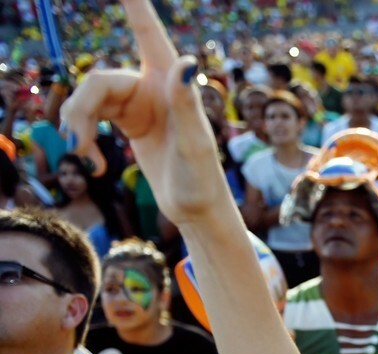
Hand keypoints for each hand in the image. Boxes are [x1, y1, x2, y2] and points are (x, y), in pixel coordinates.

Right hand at [60, 0, 223, 223]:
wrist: (198, 210)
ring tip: (86, 161)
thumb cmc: (202, 179)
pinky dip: (85, 140)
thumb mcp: (194, 143)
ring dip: (79, 129)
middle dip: (81, 113)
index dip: (134, 5)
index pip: (147, 32)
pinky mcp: (129, 123)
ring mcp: (139, 104)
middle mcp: (154, 87)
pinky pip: (92, 118)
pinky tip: (93, 166)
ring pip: (89, 100)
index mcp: (170, 82)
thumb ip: (186, 103)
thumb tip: (185, 61)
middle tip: (77, 148)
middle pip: (98, 82)